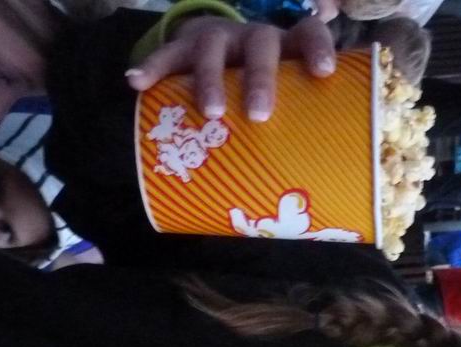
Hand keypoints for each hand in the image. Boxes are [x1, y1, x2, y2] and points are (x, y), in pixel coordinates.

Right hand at [126, 15, 335, 121]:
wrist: (216, 45)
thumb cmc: (259, 90)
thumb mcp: (281, 100)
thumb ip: (294, 127)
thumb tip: (301, 196)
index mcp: (286, 48)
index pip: (308, 35)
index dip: (317, 49)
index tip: (324, 72)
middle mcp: (254, 37)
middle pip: (261, 45)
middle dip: (261, 79)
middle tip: (259, 115)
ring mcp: (218, 38)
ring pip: (213, 48)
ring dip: (211, 79)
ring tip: (211, 112)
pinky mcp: (185, 44)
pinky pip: (168, 53)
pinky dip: (153, 67)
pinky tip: (136, 83)